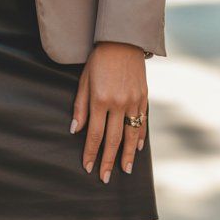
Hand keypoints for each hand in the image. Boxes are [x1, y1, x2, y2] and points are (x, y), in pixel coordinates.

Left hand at [70, 42, 147, 182]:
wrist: (122, 41)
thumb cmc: (98, 60)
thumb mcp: (84, 80)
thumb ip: (80, 106)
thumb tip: (75, 130)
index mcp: (100, 99)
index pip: (94, 134)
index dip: (90, 153)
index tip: (87, 167)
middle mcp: (118, 103)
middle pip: (113, 140)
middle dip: (108, 161)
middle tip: (105, 178)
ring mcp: (133, 101)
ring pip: (131, 135)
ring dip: (127, 155)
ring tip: (125, 170)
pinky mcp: (144, 97)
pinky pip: (142, 122)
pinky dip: (140, 137)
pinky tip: (137, 149)